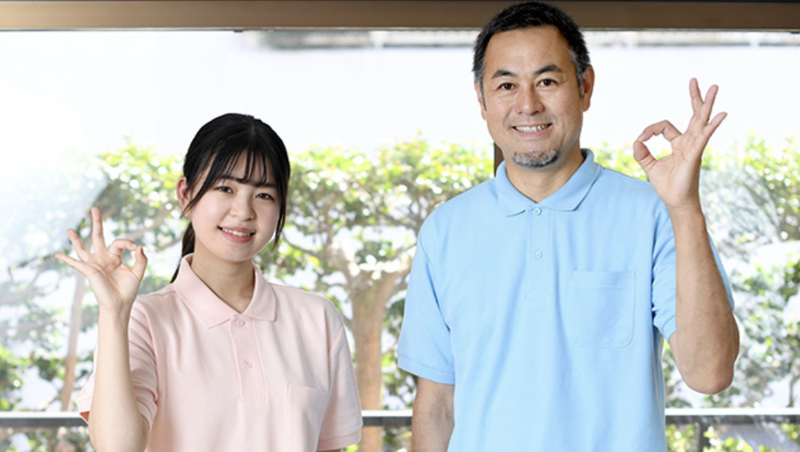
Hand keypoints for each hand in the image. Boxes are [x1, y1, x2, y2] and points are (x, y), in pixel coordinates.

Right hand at [55, 207, 146, 313]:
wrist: (120, 304)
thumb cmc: (129, 290)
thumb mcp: (138, 272)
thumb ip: (141, 259)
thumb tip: (139, 246)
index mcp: (115, 257)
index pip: (119, 242)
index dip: (128, 242)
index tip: (135, 247)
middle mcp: (103, 258)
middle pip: (98, 237)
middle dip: (97, 223)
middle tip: (95, 208)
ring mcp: (95, 264)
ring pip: (83, 248)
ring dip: (76, 239)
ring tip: (69, 229)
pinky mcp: (89, 271)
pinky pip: (76, 264)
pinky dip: (66, 259)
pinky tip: (57, 254)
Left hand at [633, 78, 726, 211]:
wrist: (676, 202)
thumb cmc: (668, 185)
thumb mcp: (649, 166)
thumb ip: (642, 153)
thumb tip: (636, 141)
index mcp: (679, 143)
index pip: (664, 126)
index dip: (649, 130)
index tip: (640, 140)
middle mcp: (689, 142)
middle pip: (693, 115)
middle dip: (694, 98)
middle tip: (694, 81)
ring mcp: (694, 147)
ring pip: (701, 121)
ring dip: (707, 104)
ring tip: (714, 87)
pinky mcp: (695, 154)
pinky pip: (705, 137)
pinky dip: (712, 125)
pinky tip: (721, 115)